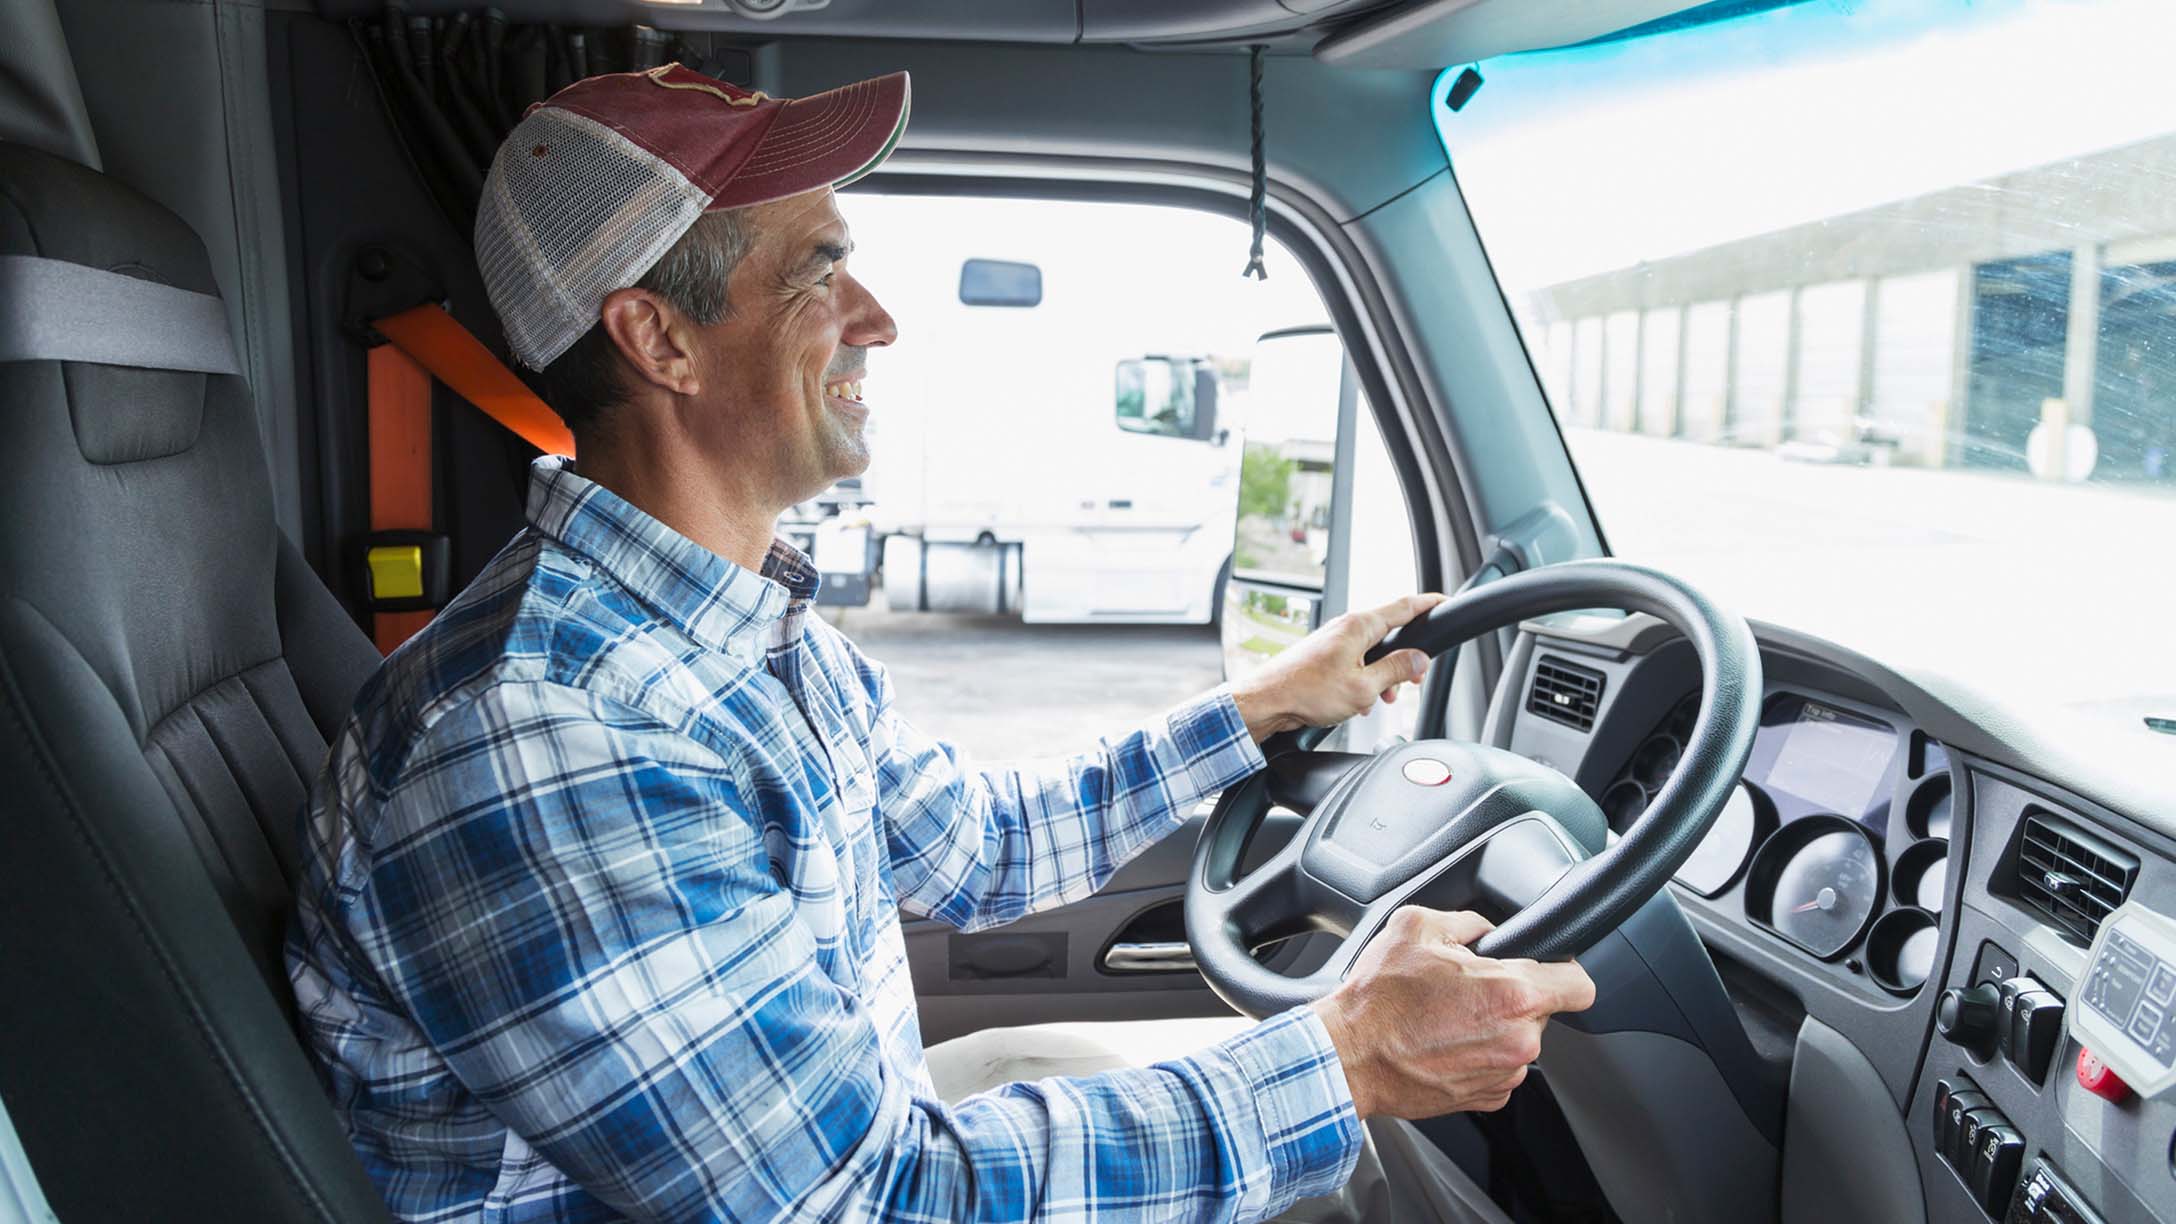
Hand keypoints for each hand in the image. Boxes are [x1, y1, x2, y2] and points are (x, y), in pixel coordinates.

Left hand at [1230, 593, 1446, 741]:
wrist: (1265, 702)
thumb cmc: (1306, 692)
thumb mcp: (1363, 687)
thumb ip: (1395, 670)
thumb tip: (1418, 659)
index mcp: (1359, 626)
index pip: (1405, 606)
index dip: (1429, 604)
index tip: (1446, 602)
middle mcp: (1346, 627)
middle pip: (1391, 633)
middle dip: (1407, 658)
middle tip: (1414, 680)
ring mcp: (1334, 641)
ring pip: (1373, 652)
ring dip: (1384, 675)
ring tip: (1382, 699)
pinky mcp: (1324, 656)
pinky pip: (1356, 663)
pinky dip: (1365, 680)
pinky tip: (1359, 703)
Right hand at [1312, 908, 1595, 1119]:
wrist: (1348, 1056)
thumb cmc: (1378, 998)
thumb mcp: (1417, 926)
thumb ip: (1468, 921)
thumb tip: (1485, 930)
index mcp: (1513, 994)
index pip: (1580, 985)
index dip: (1565, 969)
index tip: (1549, 969)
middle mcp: (1518, 1040)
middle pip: (1542, 1010)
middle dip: (1511, 995)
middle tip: (1466, 988)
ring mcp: (1504, 1075)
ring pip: (1518, 1039)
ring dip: (1493, 1027)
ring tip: (1446, 1017)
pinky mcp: (1486, 1099)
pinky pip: (1499, 1068)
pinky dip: (1479, 1055)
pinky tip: (1443, 1043)